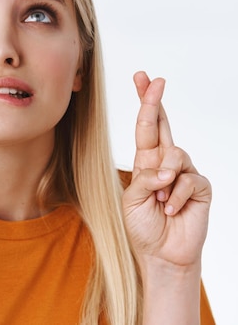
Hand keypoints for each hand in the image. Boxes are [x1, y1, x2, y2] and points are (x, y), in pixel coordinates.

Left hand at [122, 71, 211, 268]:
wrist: (161, 254)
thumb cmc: (143, 226)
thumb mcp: (132, 199)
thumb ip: (145, 178)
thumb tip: (166, 168)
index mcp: (145, 162)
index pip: (146, 127)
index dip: (145, 102)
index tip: (142, 78)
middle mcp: (165, 162)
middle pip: (163, 125)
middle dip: (155, 101)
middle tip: (155, 79)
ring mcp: (184, 173)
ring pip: (175, 155)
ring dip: (163, 179)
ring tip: (159, 201)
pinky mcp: (200, 186)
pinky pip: (187, 180)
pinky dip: (175, 197)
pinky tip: (171, 210)